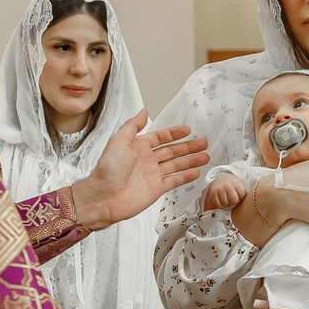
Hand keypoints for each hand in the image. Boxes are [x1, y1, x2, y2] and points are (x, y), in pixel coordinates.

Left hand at [69, 111, 209, 229]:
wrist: (104, 196)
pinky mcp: (156, 189)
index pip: (160, 137)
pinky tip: (196, 172)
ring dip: (191, 160)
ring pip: (176, 165)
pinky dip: (186, 176)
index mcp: (138, 147)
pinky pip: (174, 181)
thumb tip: (144, 111)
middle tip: (203, 142)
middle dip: (188, 147)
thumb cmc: (107, 169)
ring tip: (205, 156)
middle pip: (172, 151)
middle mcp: (147, 160)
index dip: (174, 133)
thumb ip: (132, 125)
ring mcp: (153, 175)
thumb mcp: (119, 140)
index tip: (187, 130)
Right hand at [203, 173, 245, 211]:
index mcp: (237, 182)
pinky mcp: (213, 192)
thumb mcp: (240, 185)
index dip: (241, 198)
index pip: (242, 195)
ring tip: (228, 199)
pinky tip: (223, 200)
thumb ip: (244, 193)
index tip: (239, 195)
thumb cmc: (234, 185)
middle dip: (234, 202)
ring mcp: (220, 188)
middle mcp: (228, 185)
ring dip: (227, 204)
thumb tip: (246, 205)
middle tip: (233, 199)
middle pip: (234, 200)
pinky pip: (219, 204)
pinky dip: (221, 205)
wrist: (222, 178)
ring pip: (226, 203)